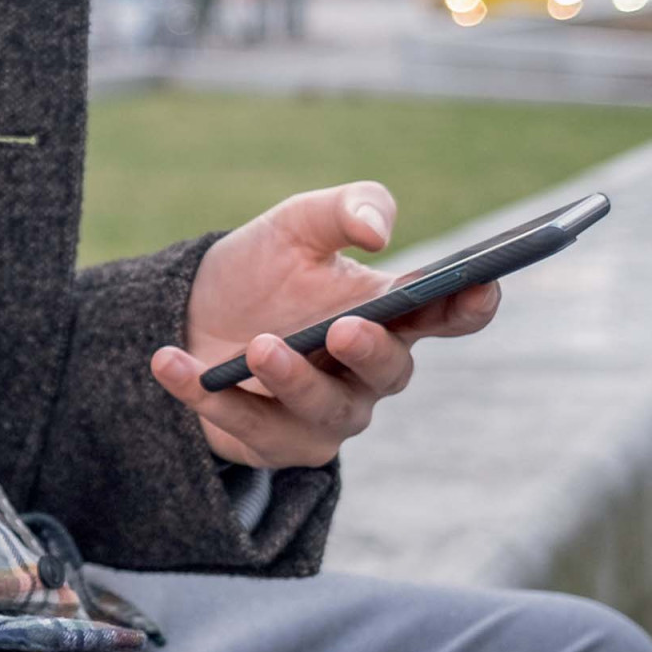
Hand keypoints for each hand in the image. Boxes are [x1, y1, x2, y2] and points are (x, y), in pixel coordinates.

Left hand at [149, 181, 500, 468]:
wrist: (189, 314)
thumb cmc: (262, 271)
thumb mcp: (298, 224)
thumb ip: (346, 208)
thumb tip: (378, 229)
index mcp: (390, 315)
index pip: (450, 314)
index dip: (472, 304)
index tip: (481, 284)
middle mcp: (368, 373)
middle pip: (390, 374)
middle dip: (369, 353)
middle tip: (342, 329)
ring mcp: (325, 415)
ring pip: (324, 413)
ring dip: (291, 381)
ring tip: (257, 346)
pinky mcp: (273, 444)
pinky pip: (248, 429)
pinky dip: (207, 395)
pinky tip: (171, 363)